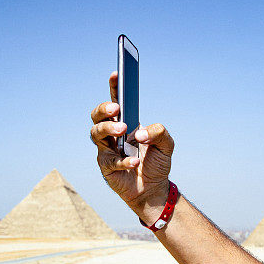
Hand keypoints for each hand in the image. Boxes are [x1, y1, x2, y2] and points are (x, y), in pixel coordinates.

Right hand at [90, 71, 174, 220]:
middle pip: (97, 115)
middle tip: (117, 108)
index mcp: (126, 123)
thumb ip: (160, 132)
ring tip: (123, 130)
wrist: (153, 190)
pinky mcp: (106, 167)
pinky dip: (123, 160)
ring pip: (96, 133)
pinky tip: (134, 160)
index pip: (116, 101)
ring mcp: (106, 150)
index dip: (114, 86)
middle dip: (104, 108)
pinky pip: (110, 161)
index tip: (116, 73)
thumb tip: (140, 133)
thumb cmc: (156, 163)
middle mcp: (112, 134)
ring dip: (108, 128)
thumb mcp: (167, 144)